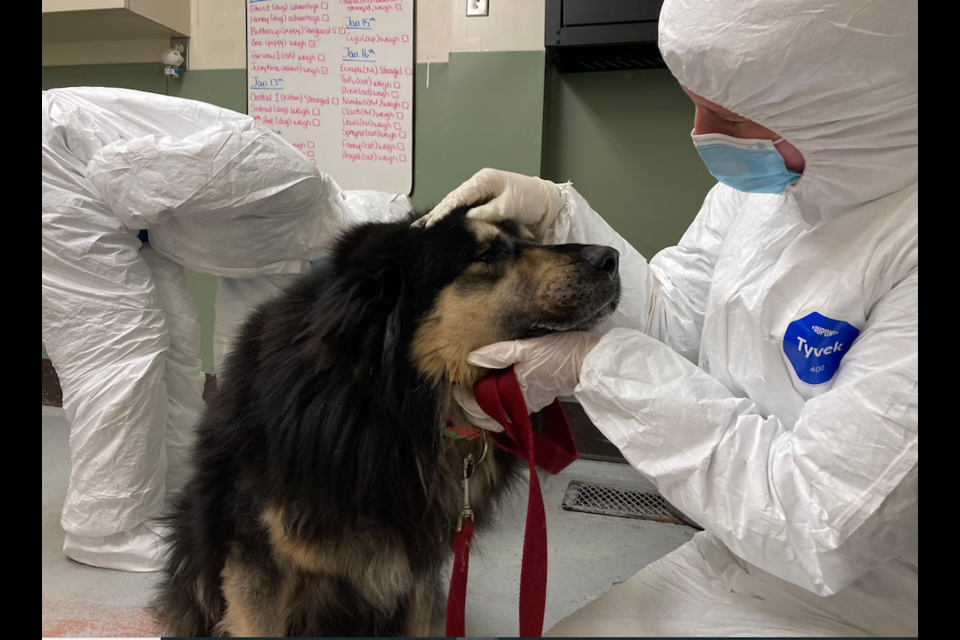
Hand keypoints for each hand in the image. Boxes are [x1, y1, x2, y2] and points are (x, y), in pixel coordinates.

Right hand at [417, 168, 561, 235]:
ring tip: (422, 229)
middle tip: (416, 229)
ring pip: (455, 205)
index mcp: (483, 181)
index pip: (457, 198)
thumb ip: (485, 213)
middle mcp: (478, 184)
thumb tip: (464, 220)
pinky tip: (440, 227)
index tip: (429, 226)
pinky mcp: (484, 202)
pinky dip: (451, 217)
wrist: (546, 202)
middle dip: (434, 214)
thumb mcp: (507, 207)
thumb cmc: (529, 201)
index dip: (442, 213)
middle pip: (451, 200)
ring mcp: (480, 192)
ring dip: (440, 217)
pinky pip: (463, 209)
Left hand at [452, 332, 600, 429]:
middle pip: (489, 417)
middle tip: (460, 393)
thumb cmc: (562, 353)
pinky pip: (511, 409)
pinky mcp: (537, 399)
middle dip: (472, 410)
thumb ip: (498, 353)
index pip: (482, 407)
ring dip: (484, 408)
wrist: (590, 361)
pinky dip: (498, 405)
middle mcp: (521, 403)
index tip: (456, 389)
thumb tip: (473, 358)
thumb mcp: (527, 347)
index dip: (465, 401)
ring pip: (500, 414)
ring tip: (472, 392)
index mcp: (515, 391)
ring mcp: (530, 403)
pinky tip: (494, 391)